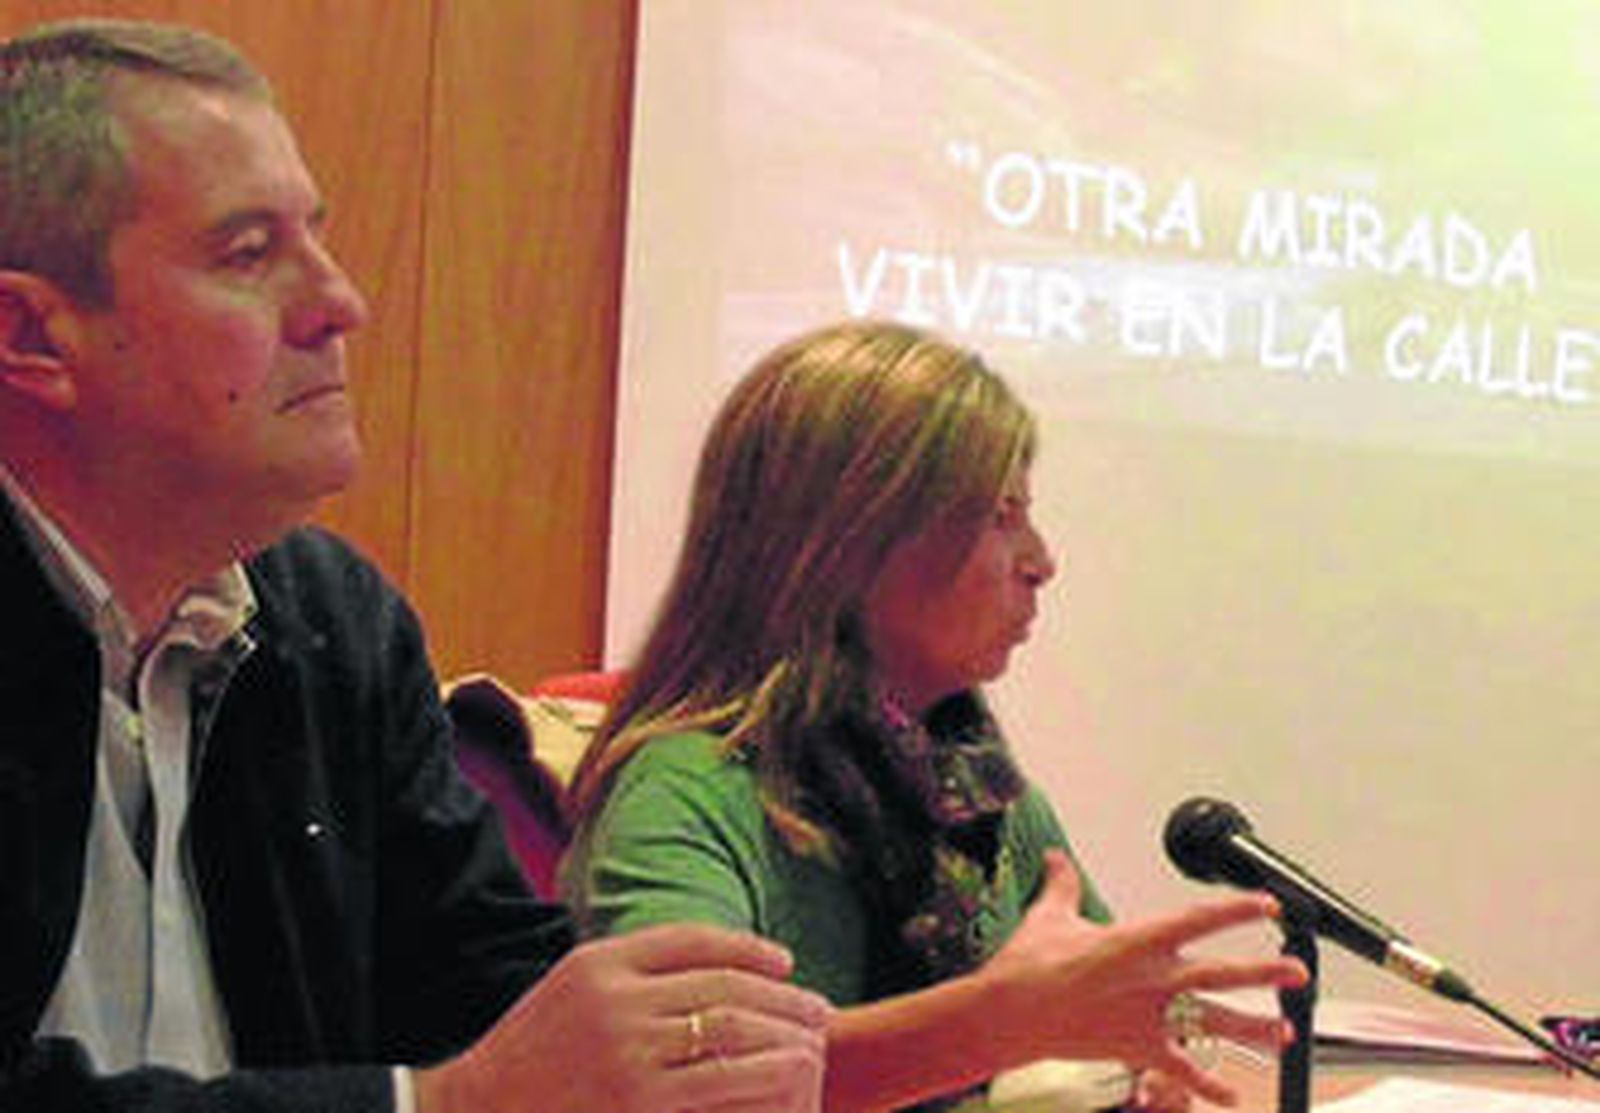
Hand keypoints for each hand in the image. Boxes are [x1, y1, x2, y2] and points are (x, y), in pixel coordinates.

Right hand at [415, 923, 829, 1112]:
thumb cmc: (532, 1056)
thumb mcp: (571, 989)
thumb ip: (631, 967)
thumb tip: (710, 958)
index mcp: (598, 964)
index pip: (693, 941)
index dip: (748, 948)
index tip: (785, 963)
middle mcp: (616, 1002)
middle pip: (723, 985)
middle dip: (782, 997)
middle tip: (820, 1009)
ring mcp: (628, 1055)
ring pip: (732, 1031)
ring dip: (785, 1034)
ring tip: (815, 1042)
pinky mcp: (642, 1106)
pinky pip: (724, 1083)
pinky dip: (767, 1074)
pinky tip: (794, 1075)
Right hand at [980, 850, 1305, 1107]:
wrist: (1012, 1013)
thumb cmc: (1029, 964)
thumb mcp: (1050, 915)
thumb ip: (1063, 885)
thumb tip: (1056, 858)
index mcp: (1138, 939)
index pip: (1200, 919)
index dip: (1238, 909)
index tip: (1266, 905)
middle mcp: (1154, 978)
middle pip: (1223, 974)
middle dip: (1265, 973)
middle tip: (1296, 972)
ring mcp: (1150, 1016)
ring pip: (1215, 1022)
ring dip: (1254, 1028)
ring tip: (1284, 1031)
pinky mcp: (1139, 1049)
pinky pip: (1184, 1072)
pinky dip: (1210, 1086)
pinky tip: (1232, 1095)